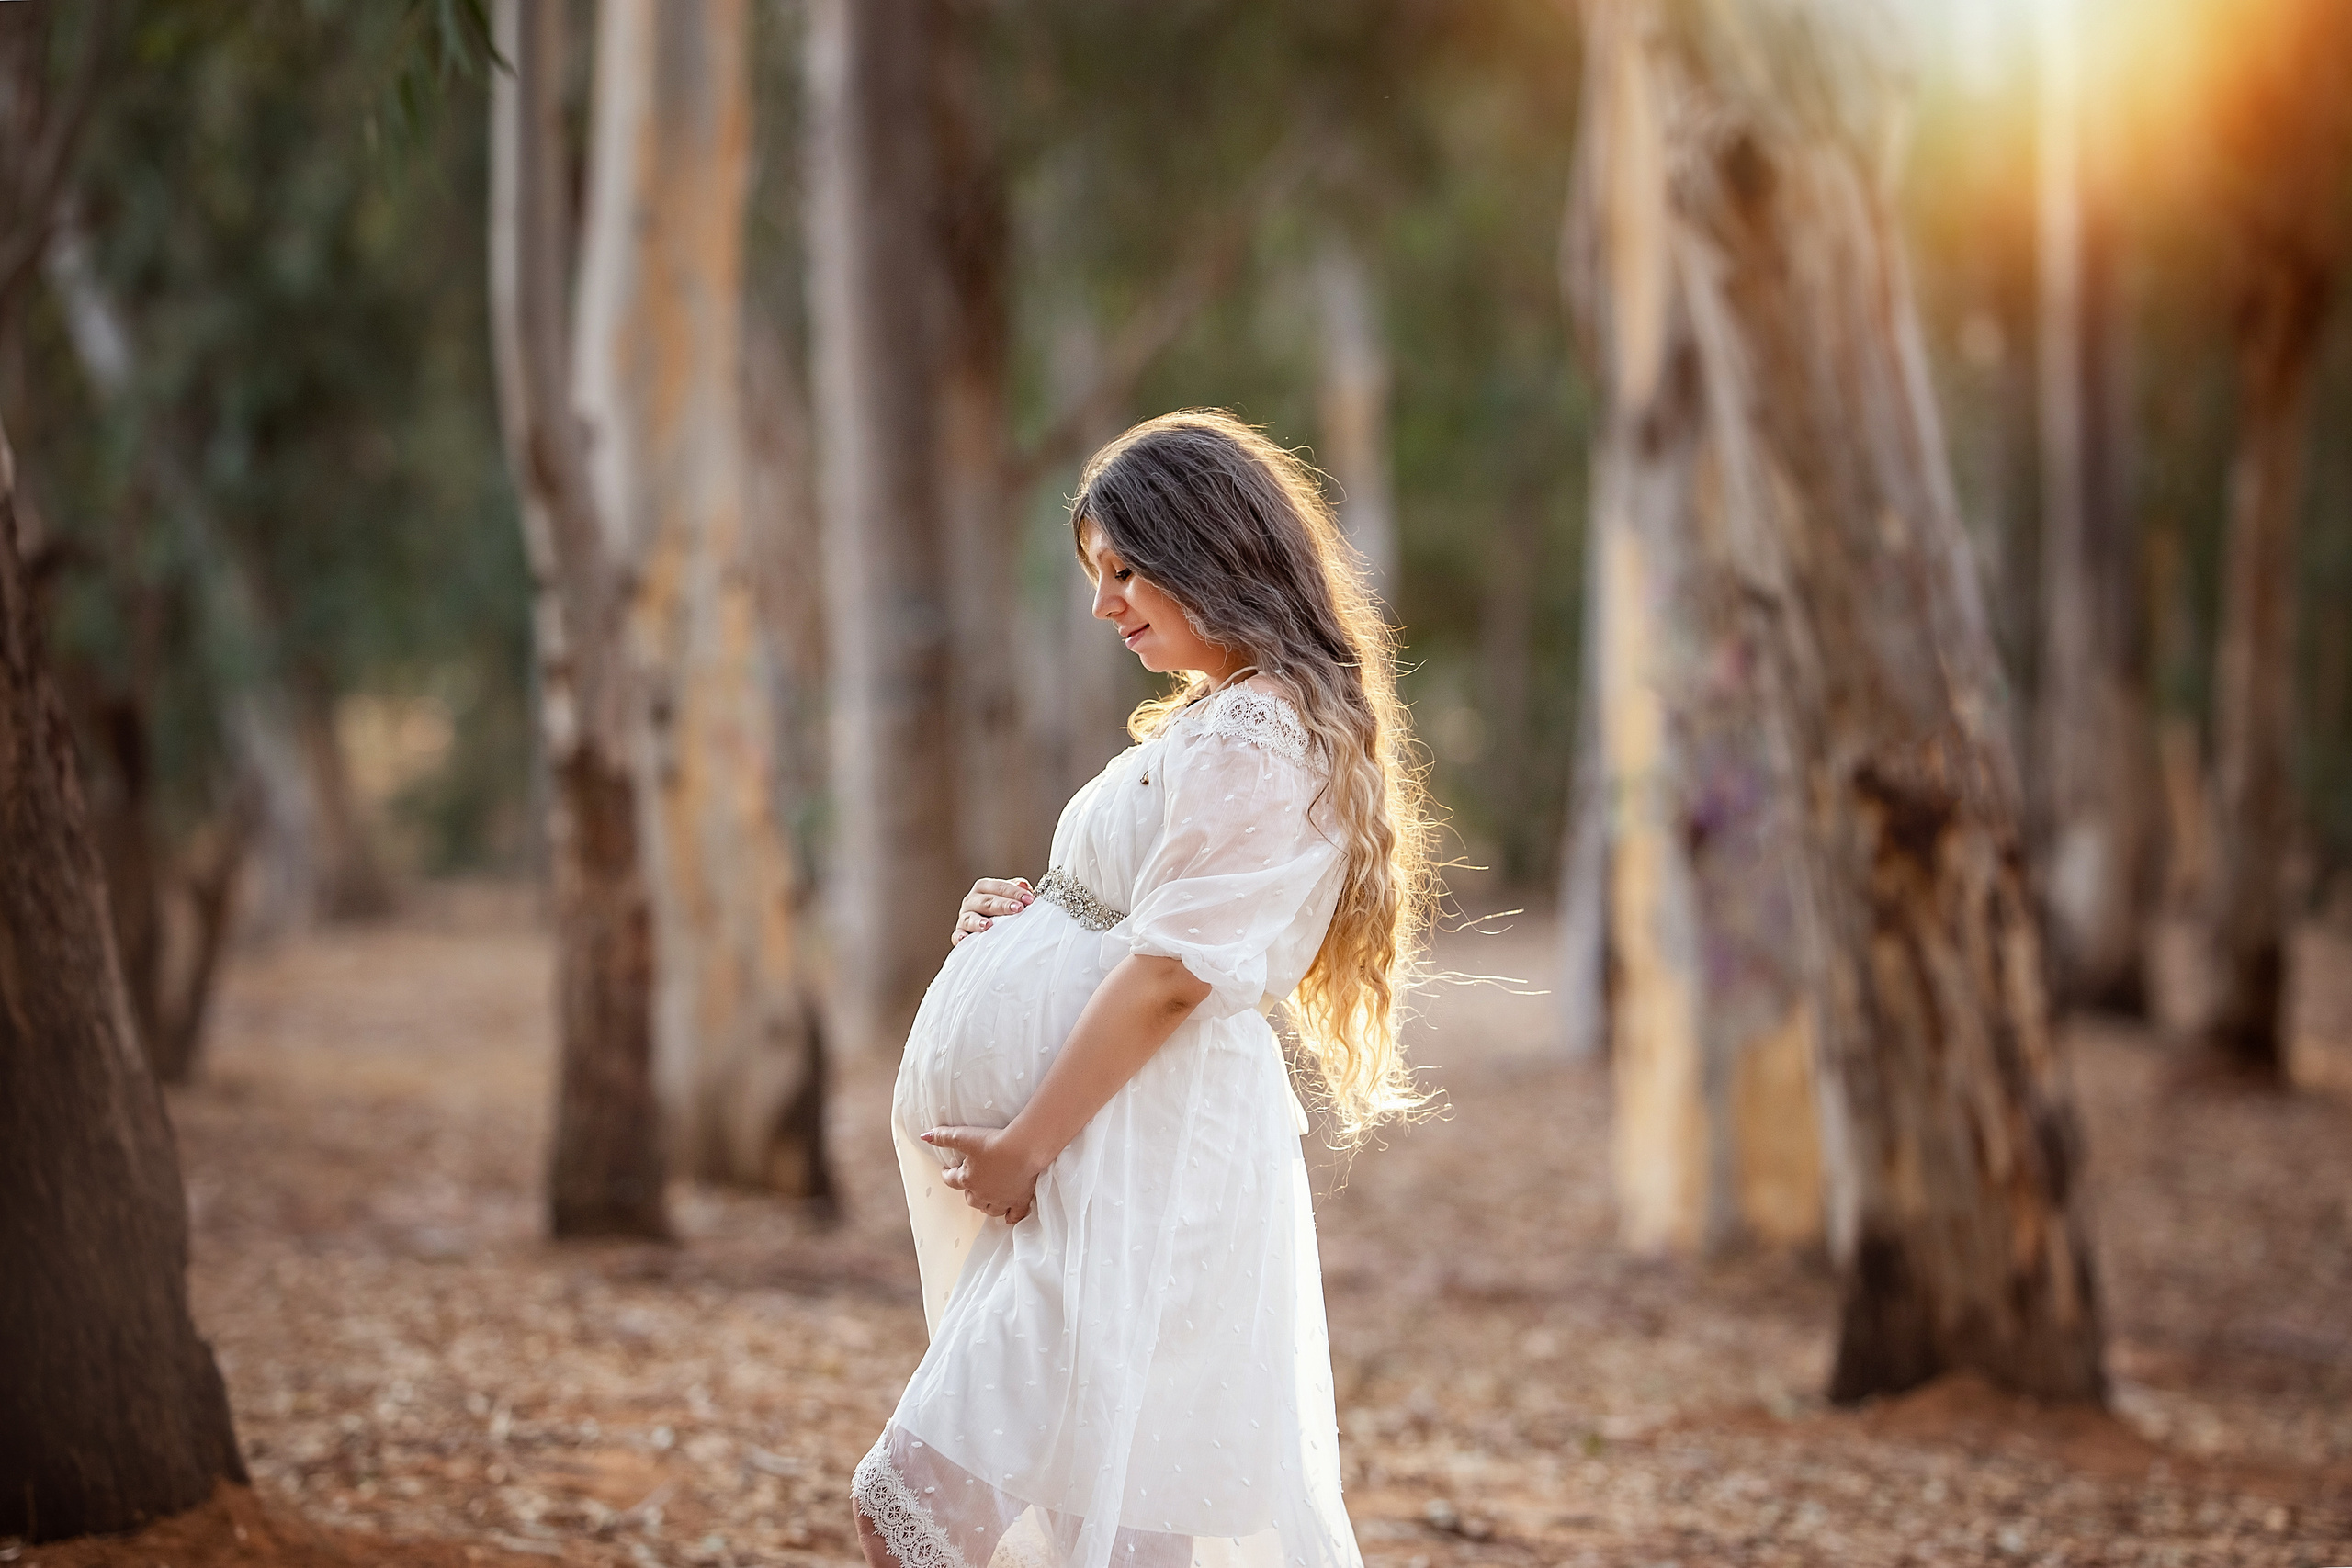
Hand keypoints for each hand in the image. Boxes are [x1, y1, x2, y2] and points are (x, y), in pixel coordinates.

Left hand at [924, 1125, 1044, 1223]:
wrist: (1023, 1149)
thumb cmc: (993, 1142)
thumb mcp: (964, 1136)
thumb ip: (943, 1136)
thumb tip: (925, 1136)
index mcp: (967, 1179)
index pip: (950, 1180)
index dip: (947, 1174)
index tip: (947, 1170)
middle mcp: (982, 1193)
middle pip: (971, 1199)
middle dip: (968, 1192)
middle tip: (970, 1183)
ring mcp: (1002, 1198)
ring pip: (990, 1209)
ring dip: (986, 1205)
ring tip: (987, 1198)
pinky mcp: (1019, 1199)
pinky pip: (1015, 1214)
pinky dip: (1011, 1216)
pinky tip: (1009, 1217)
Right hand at [951, 876, 1032, 946]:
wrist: (986, 928)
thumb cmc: (1000, 910)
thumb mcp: (1008, 897)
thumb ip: (1016, 890)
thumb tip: (1024, 885)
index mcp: (983, 887)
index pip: (999, 887)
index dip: (1014, 892)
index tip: (1029, 899)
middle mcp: (971, 900)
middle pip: (987, 901)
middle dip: (1003, 905)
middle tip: (1018, 909)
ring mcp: (964, 917)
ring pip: (970, 918)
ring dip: (979, 922)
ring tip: (988, 925)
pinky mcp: (960, 932)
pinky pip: (957, 935)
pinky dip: (960, 936)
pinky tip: (965, 938)